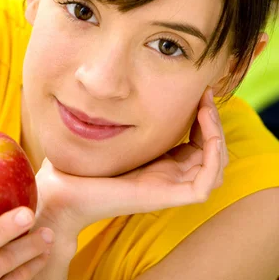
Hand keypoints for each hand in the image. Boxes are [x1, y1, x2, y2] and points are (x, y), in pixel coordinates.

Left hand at [35, 88, 228, 235]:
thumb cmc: (80, 160)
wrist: (63, 189)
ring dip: (217, 134)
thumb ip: (129, 112)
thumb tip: (131, 82)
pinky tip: (204, 128)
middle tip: (206, 95)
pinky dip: (213, 156)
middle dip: (213, 120)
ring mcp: (169, 188)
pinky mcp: (167, 197)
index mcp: (159, 164)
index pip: (197, 143)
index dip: (204, 118)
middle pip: (211, 153)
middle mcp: (168, 176)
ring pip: (214, 166)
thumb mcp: (112, 129)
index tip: (199, 91)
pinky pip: (206, 183)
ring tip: (205, 108)